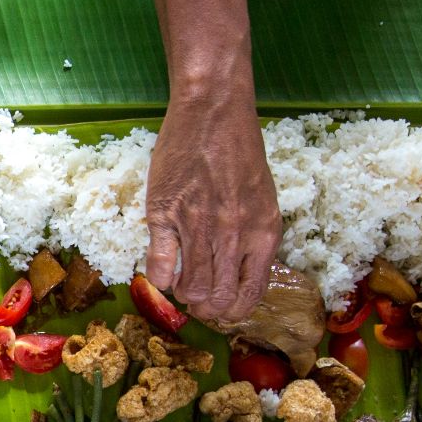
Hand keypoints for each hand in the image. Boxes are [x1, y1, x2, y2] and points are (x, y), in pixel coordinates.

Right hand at [144, 94, 280, 324]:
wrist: (213, 110)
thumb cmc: (238, 151)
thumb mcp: (262, 199)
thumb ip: (253, 238)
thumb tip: (237, 276)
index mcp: (263, 233)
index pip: (249, 296)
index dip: (231, 311)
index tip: (220, 305)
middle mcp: (234, 235)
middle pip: (217, 300)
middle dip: (205, 307)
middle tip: (196, 296)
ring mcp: (199, 225)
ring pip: (189, 289)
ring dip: (182, 292)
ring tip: (180, 280)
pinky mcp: (165, 214)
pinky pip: (159, 268)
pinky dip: (158, 278)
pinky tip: (162, 267)